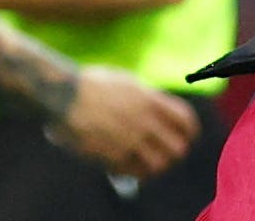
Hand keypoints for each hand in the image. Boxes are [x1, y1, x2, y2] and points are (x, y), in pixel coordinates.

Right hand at [48, 65, 197, 179]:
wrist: (63, 96)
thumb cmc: (92, 85)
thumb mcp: (127, 82)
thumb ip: (146, 97)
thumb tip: (160, 108)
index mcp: (150, 99)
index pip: (185, 119)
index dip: (191, 131)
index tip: (190, 136)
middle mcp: (144, 121)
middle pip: (178, 146)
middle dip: (178, 152)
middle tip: (172, 154)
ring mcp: (129, 140)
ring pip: (160, 164)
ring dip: (159, 166)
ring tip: (153, 165)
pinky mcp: (111, 156)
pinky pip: (135, 172)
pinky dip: (138, 173)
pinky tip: (133, 169)